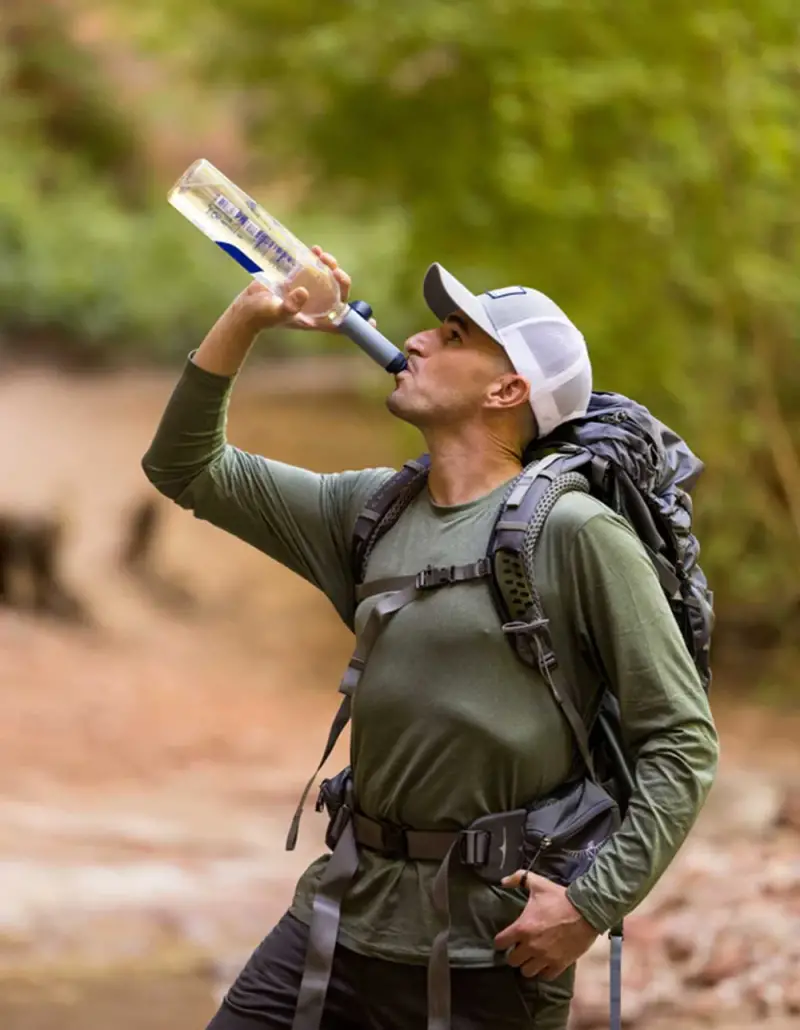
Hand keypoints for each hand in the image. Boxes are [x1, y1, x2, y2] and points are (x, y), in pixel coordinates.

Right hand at [228, 247, 367, 334]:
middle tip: (336, 271)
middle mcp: (314, 306)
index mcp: (314, 319)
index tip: (372, 321)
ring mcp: (307, 292)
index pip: (340, 323)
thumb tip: (304, 292)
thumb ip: (291, 306)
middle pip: (338, 295)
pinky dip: (316, 259)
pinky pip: (312, 269)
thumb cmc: (261, 316)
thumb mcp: (276, 312)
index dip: (357, 324)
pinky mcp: (297, 280)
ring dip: (331, 267)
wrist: (244, 308)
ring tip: (323, 256)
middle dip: (342, 282)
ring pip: (328, 280)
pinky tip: (315, 250)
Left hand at [494, 870, 598, 979]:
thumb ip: (518, 879)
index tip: (505, 938)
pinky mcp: (559, 964)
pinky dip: (544, 971)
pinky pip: (545, 976)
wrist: (586, 911)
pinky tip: (545, 962)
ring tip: (531, 957)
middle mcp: (531, 946)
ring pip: (527, 972)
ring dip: (527, 964)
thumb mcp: (538, 884)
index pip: (500, 943)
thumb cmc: (559, 898)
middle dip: (514, 954)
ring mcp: (545, 958)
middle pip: (512, 961)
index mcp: (522, 928)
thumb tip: (503, 881)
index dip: (501, 941)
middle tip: (519, 948)